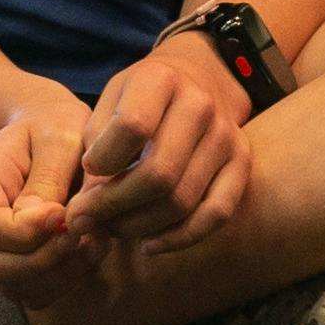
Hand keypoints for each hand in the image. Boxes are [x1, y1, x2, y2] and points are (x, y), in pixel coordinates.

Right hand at [0, 92, 92, 300]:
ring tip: (94, 242)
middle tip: (80, 237)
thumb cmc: (58, 125)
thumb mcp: (59, 135)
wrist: (55, 128)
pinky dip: (65, 281)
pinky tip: (90, 250)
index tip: (65, 213)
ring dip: (58, 275)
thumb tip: (51, 223)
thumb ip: (50, 178)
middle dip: (39, 263)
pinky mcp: (20, 261)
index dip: (26, 232)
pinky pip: (35, 292)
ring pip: (11, 288)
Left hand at [68, 29, 255, 256]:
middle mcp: (200, 105)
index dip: (102, 160)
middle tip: (88, 217)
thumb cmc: (138, 99)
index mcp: (160, 79)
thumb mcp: (109, 104)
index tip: (87, 170)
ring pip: (182, 200)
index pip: (132, 127)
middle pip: (158, 174)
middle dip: (115, 204)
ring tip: (112, 227)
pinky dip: (179, 238)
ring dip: (139, 225)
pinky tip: (149, 244)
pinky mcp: (241, 163)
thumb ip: (93, 149)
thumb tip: (83, 210)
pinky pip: (215, 214)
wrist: (195, 80)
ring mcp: (226, 136)